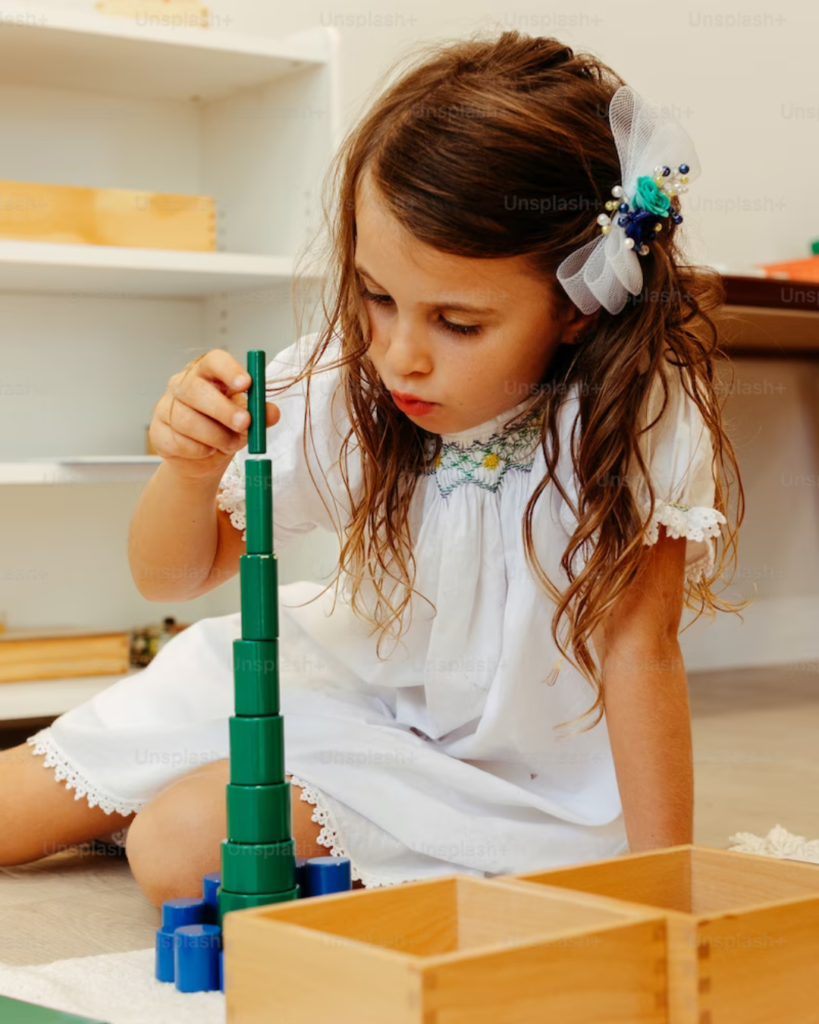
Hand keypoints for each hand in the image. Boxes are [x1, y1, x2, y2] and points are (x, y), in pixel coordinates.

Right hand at [149, 349, 280, 480]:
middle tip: (245, 423)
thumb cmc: (225, 429)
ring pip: (187, 420)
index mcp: (208, 374)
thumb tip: (272, 412)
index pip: (214, 360)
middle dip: (223, 409)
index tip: (246, 383)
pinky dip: (197, 450)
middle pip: (196, 390)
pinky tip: (207, 450)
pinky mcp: (157, 432)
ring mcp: (166, 407)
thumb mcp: (248, 420)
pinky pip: (177, 441)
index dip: (229, 370)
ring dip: (215, 436)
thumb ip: (260, 414)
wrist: (204, 458)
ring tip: (230, 443)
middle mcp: (183, 385)